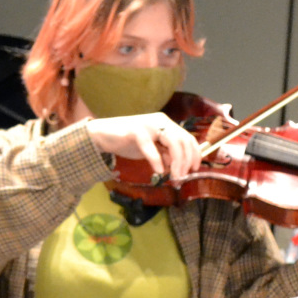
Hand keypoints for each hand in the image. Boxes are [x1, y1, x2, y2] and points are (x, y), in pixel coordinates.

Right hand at [85, 112, 201, 178]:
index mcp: (166, 124)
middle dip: (186, 160)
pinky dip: (156, 159)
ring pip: (172, 141)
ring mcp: (148, 124)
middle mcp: (161, 121)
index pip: (187, 138)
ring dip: (176, 161)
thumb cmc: (127, 141)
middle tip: (182, 176)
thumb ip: (164, 154)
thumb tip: (176, 165)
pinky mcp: (135, 130)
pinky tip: (158, 170)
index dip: (195, 154)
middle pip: (183, 140)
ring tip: (174, 176)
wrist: (103, 135)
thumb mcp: (151, 150)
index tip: (195, 169)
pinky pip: (149, 145)